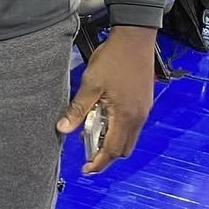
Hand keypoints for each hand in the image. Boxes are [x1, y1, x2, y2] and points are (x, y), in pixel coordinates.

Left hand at [57, 24, 157, 174]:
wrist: (135, 38)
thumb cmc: (114, 58)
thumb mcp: (91, 84)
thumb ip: (78, 109)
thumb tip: (64, 129)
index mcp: (126, 116)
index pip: (112, 149)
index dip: (99, 162)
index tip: (87, 170)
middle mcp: (139, 117)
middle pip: (123, 148)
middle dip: (106, 155)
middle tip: (87, 152)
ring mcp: (144, 110)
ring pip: (129, 137)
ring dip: (112, 140)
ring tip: (91, 133)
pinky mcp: (144, 102)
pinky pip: (132, 125)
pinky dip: (118, 128)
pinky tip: (103, 117)